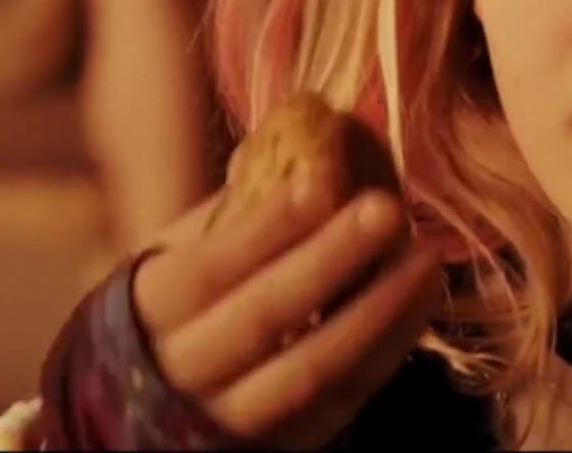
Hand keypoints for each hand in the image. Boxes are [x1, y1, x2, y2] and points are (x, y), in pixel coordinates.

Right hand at [131, 180, 444, 448]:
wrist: (153, 401)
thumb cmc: (178, 304)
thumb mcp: (177, 254)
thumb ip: (230, 215)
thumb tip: (305, 149)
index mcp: (146, 312)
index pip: (203, 272)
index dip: (263, 230)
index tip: (321, 181)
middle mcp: (182, 373)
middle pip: (260, 320)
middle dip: (329, 260)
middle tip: (388, 208)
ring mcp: (232, 419)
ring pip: (308, 371)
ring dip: (376, 311)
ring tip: (425, 257)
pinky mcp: (282, 443)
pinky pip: (341, 399)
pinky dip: (387, 349)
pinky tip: (420, 300)